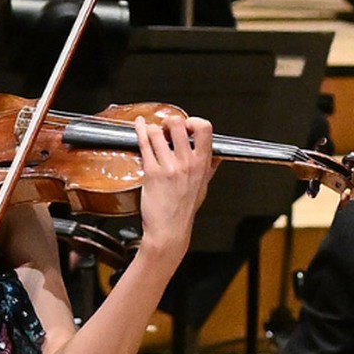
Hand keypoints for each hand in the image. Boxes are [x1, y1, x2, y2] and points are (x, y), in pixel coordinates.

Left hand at [134, 113, 213, 270]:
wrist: (169, 231)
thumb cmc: (184, 212)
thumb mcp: (203, 188)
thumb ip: (209, 169)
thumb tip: (215, 157)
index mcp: (202, 164)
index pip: (204, 128)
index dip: (193, 121)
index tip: (187, 125)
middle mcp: (187, 163)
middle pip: (178, 124)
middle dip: (170, 122)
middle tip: (166, 129)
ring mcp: (169, 167)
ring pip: (157, 132)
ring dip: (152, 129)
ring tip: (152, 133)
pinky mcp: (152, 173)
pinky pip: (144, 144)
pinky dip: (139, 131)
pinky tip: (138, 126)